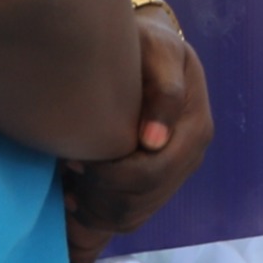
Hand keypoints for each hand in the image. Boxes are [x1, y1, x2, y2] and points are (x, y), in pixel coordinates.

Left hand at [62, 2, 211, 262]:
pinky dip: (101, 215)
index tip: (74, 158)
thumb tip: (153, 143)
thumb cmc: (149, 47)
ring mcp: (176, 172)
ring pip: (134, 216)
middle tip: (67, 170)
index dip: (108, 177)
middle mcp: (191, 157)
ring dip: (97, 209)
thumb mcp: (160, 52)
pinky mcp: (160, 181)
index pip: (150, 176)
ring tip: (69, 185)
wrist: (153, 51)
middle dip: (99, 195)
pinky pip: (132, 216)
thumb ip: (165, 91)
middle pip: (141, 202)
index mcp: (194, 130)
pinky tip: (78, 195)